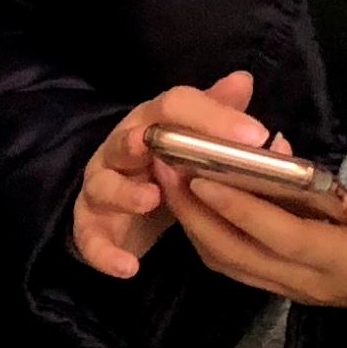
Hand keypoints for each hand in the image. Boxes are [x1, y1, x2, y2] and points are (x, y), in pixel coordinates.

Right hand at [73, 70, 261, 277]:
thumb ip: (218, 114)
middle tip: (157, 147)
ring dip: (124, 193)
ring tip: (150, 200)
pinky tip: (128, 268)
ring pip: (104, 186)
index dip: (212, 116)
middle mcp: (120, 150)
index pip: (174, 106)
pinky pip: (90, 238)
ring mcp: (101, 187)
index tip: (256, 134)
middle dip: (139, 142)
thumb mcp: (191, 140)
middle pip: (126, 140)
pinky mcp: (90, 224)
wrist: (121, 210)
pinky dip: (105, 253)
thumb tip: (243, 79)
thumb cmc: (164, 167)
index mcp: (150, 124)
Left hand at [164, 163, 346, 312]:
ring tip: (169, 176)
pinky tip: (196, 198)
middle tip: (167, 164)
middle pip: (237, 252)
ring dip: (193, 222)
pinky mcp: (284, 286)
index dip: (242, 209)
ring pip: (227, 261)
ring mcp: (292, 288)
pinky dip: (207, 233)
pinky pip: (234, 264)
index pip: (283, 235)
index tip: (204, 176)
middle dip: (195, 212)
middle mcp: (309, 281)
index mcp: (346, 262)